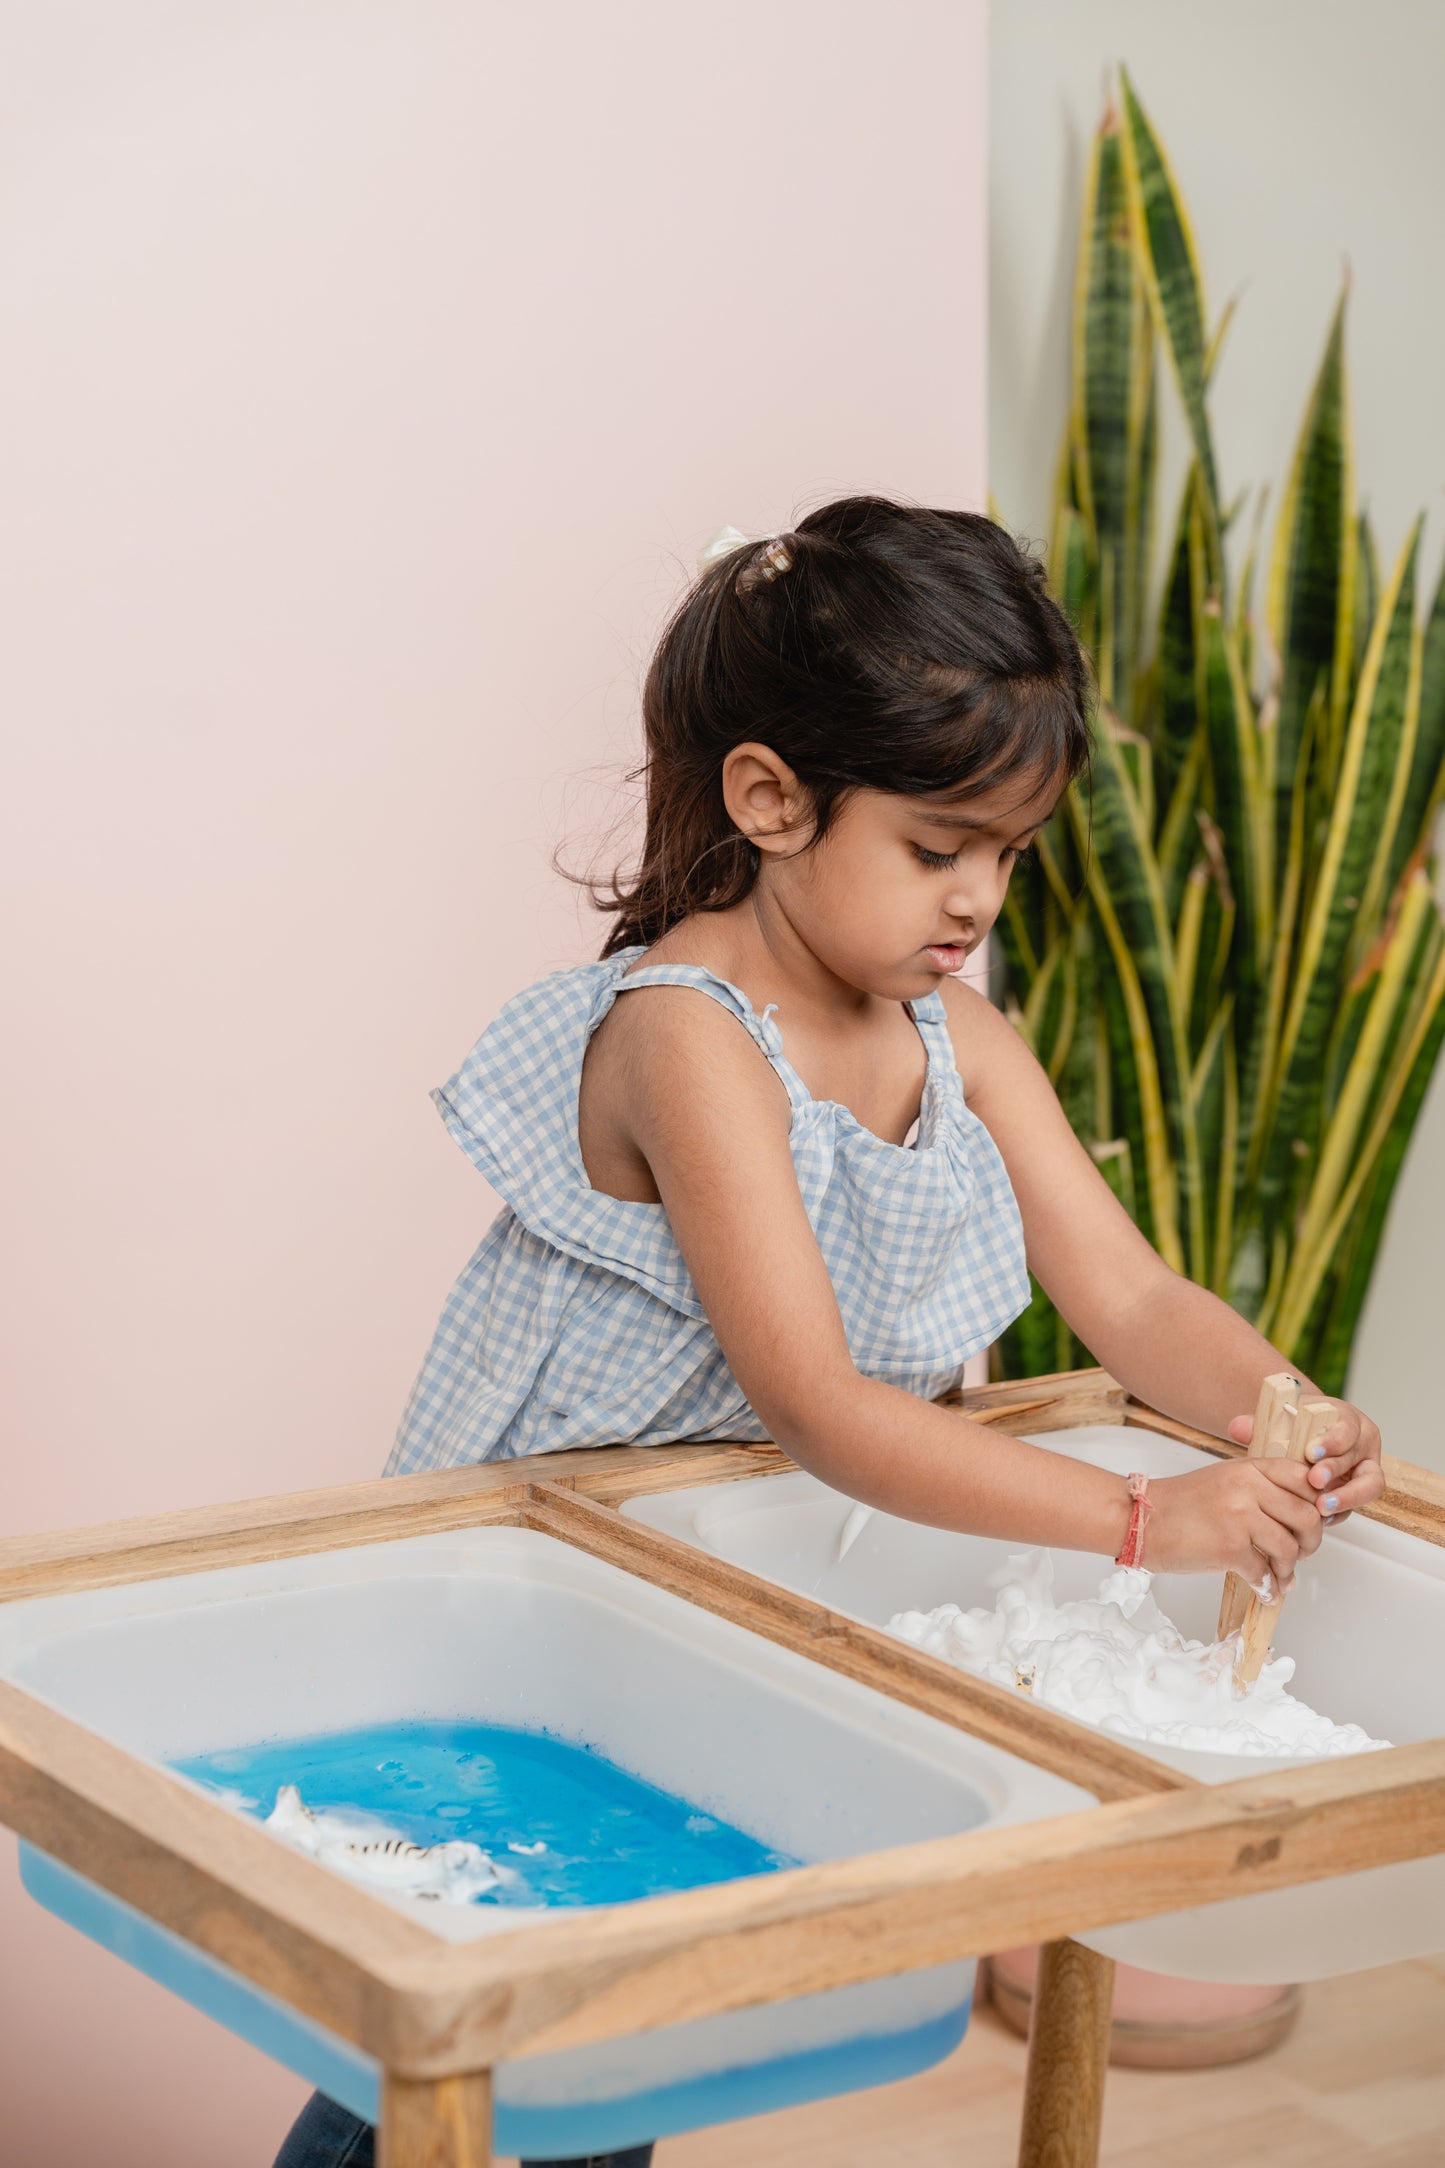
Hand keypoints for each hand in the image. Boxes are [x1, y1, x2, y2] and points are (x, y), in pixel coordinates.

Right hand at [1146, 1459, 1326, 1593]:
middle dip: (1311, 1542)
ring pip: (1290, 1548)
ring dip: (1288, 1570)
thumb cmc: (1181, 1503)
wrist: (1142, 1520)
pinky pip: (1264, 1573)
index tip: (1316, 1519)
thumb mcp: (1225, 1480)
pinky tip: (1264, 1590)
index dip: (1318, 1502)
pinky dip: (1268, 1587)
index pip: (1305, 1479)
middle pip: (1307, 1516)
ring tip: (1280, 1575)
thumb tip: (1300, 1514)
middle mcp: (1247, 1488)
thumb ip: (1261, 1488)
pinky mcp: (1229, 1548)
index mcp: (1249, 1468)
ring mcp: (1239, 1517)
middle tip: (1302, 1552)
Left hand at [1226, 1396, 1383, 1525]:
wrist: (1302, 1438)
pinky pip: (1355, 1505)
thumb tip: (1237, 1428)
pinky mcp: (1357, 1493)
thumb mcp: (1279, 1420)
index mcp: (1347, 1420)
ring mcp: (1363, 1471)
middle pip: (1358, 1458)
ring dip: (1347, 1497)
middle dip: (1336, 1470)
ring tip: (1321, 1507)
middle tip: (1314, 1480)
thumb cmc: (1295, 1427)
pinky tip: (1319, 1519)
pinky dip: (1338, 1513)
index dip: (1333, 1440)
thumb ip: (1257, 1423)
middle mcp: (1362, 1445)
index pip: (1347, 1428)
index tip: (1311, 1450)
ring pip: (1369, 1486)